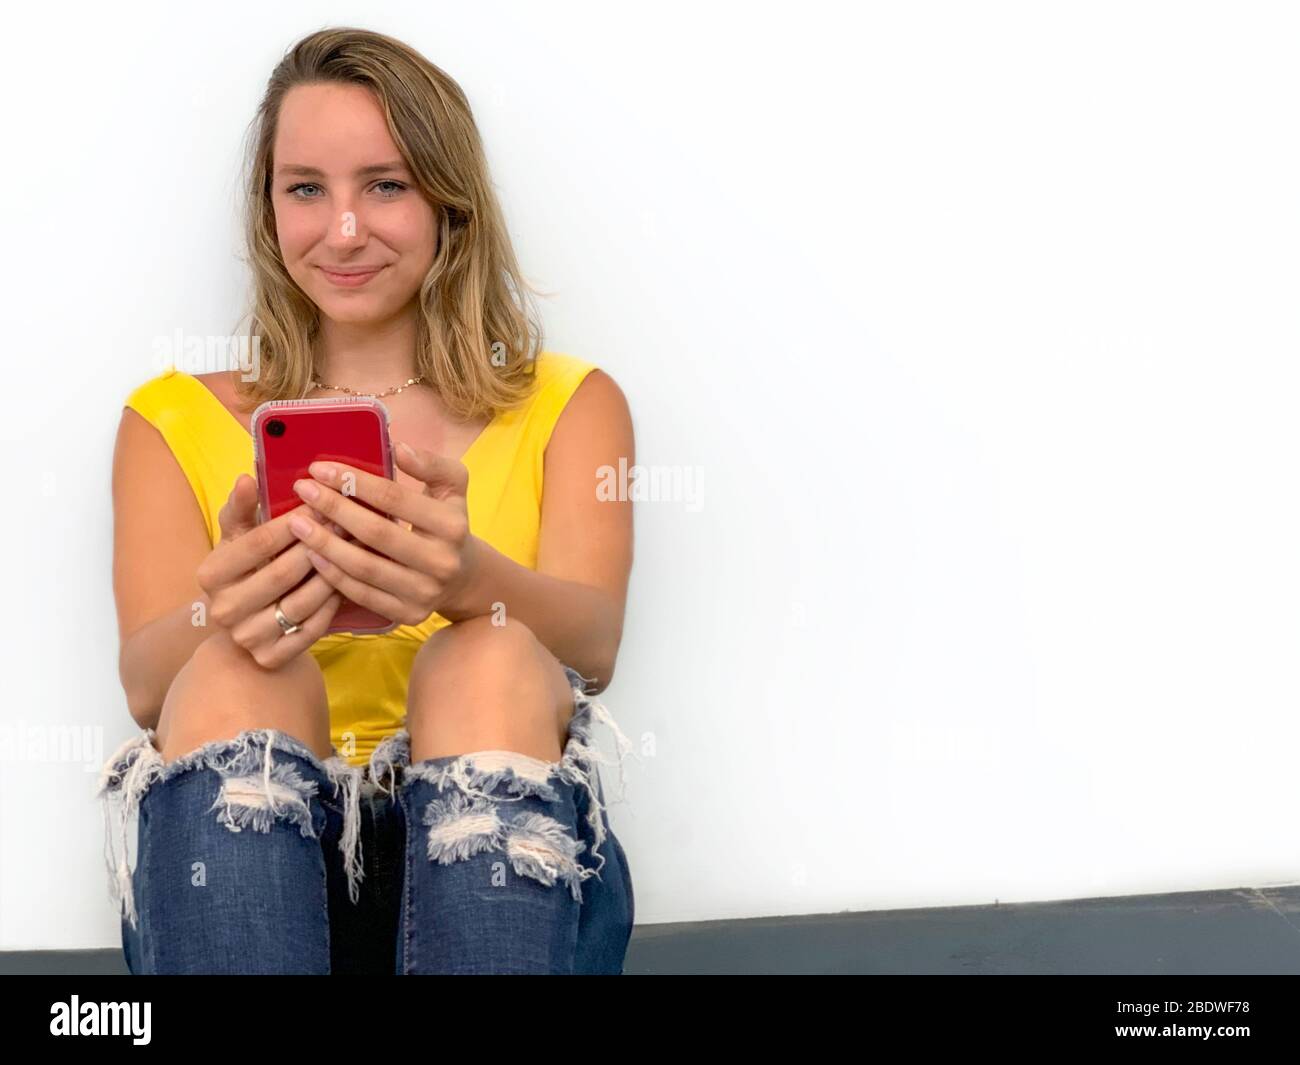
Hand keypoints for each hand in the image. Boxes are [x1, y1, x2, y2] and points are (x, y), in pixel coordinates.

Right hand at [194, 473, 343, 666]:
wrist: (247, 623)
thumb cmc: (248, 568)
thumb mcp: (238, 536)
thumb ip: (242, 507)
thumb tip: (246, 478)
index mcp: (210, 574)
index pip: (258, 542)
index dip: (294, 521)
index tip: (323, 503)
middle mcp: (223, 610)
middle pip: (282, 573)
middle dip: (319, 544)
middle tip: (348, 523)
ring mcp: (247, 637)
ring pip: (301, 602)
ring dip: (332, 574)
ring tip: (355, 549)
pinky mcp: (271, 657)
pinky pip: (312, 628)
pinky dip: (332, 604)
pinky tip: (347, 582)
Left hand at [285, 441, 478, 626]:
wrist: (465, 578)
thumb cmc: (447, 523)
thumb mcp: (452, 488)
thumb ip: (431, 464)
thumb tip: (399, 449)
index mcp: (452, 525)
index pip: (394, 498)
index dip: (354, 482)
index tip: (319, 468)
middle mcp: (441, 561)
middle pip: (376, 532)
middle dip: (333, 508)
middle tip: (302, 491)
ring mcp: (424, 592)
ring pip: (364, 567)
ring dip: (325, 544)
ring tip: (297, 523)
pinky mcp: (408, 614)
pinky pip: (362, 594)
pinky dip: (333, 574)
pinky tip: (312, 554)